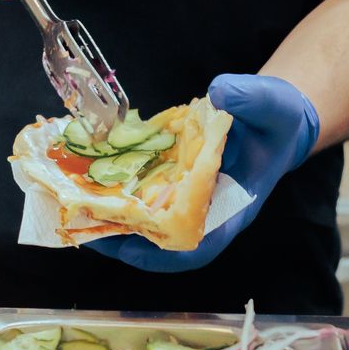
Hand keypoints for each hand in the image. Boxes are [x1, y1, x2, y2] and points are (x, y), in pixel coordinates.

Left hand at [85, 73, 321, 271]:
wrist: (274, 116)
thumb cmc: (277, 120)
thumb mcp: (272, 104)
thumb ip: (250, 98)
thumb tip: (219, 92)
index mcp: (231, 208)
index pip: (196, 248)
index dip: (162, 256)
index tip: (129, 249)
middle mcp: (204, 210)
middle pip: (157, 241)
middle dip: (117, 233)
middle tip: (79, 218)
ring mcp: (185, 196)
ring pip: (143, 218)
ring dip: (108, 209)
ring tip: (71, 194)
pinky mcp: (172, 178)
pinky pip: (140, 189)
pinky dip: (115, 181)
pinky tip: (88, 165)